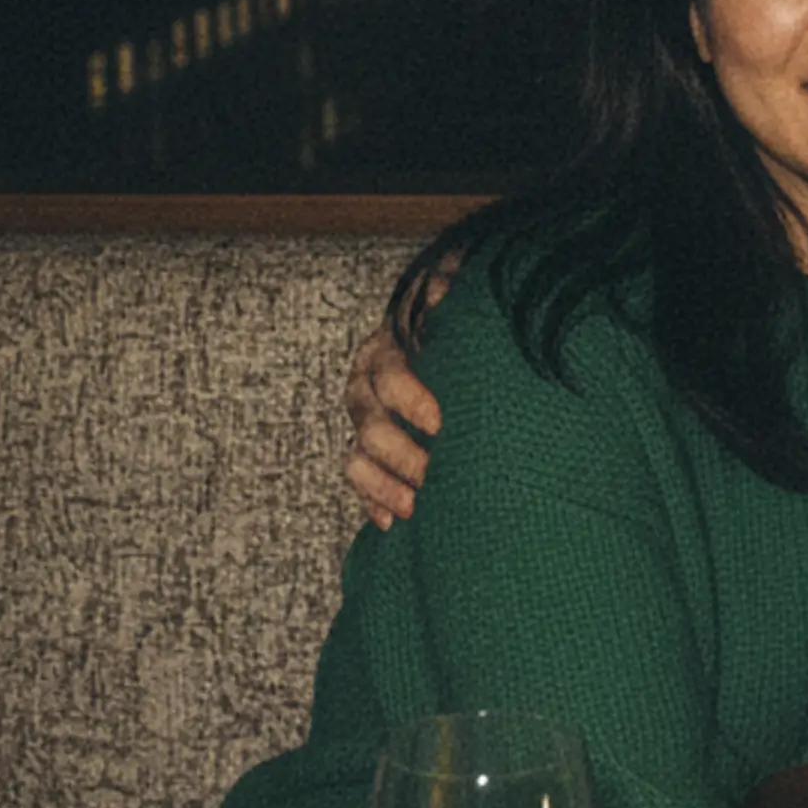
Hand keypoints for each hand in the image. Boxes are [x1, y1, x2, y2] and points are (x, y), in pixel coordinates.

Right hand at [344, 300, 447, 526]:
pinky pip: (358, 482)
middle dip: (401, 453)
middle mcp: (365, 387)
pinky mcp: (366, 453)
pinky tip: (391, 522)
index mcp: (386, 351)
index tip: (440, 422)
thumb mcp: (451, 313)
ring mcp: (362, 423)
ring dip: (384, 484)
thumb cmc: (449, 333)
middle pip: (370, 424)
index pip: (389, 375)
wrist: (432, 347)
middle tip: (433, 474)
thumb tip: (445, 284)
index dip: (410, 399)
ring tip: (413, 507)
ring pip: (357, 456)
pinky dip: (372, 501)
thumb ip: (447, 299)